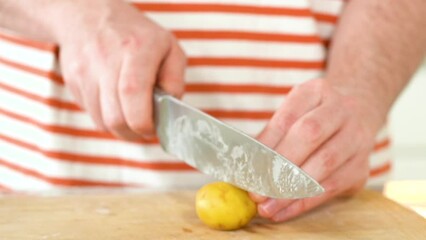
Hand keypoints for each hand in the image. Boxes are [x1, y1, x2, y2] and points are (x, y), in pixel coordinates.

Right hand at [51, 0, 185, 138]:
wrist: (88, 15)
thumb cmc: (134, 34)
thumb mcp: (168, 47)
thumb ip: (175, 78)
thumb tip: (170, 108)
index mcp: (135, 49)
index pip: (132, 93)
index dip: (142, 121)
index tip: (152, 128)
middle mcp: (106, 60)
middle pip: (115, 117)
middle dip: (133, 133)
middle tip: (146, 129)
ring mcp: (85, 72)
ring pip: (102, 121)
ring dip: (121, 128)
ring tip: (133, 116)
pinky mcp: (73, 82)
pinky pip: (91, 115)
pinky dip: (107, 118)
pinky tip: (116, 105)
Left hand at [249, 78, 384, 221]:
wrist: (358, 113)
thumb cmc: (314, 115)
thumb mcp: (294, 111)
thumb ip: (273, 132)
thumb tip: (246, 160)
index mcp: (317, 91)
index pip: (289, 117)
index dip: (267, 142)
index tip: (248, 165)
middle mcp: (343, 110)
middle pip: (310, 135)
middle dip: (280, 165)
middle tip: (256, 190)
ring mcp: (357, 139)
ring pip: (323, 165)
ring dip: (291, 190)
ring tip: (267, 207)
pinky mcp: (361, 168)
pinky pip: (331, 188)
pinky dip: (304, 202)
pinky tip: (284, 211)